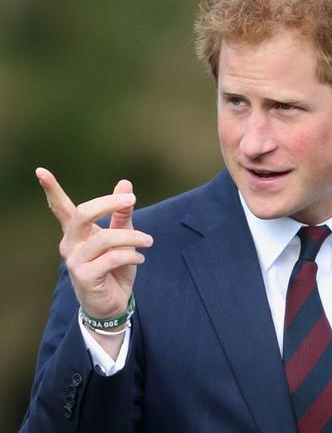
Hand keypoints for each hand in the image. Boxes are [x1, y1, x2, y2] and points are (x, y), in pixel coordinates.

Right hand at [35, 167, 152, 320]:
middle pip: (82, 214)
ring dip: (132, 236)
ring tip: (148, 241)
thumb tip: (126, 184)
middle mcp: (70, 244)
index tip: (40, 170)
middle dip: (108, 203)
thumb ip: (122, 213)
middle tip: (132, 199)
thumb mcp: (123, 237)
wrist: (114, 303)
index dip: (51, 189)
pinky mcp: (84, 276)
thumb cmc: (116, 268)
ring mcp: (75, 261)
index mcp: (77, 232)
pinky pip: (111, 258)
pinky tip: (140, 258)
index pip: (61, 208)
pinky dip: (131, 255)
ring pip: (104, 238)